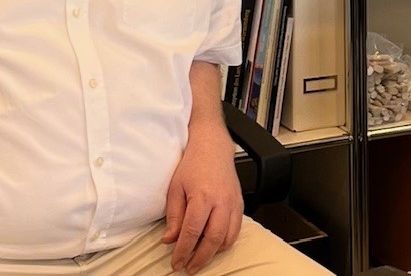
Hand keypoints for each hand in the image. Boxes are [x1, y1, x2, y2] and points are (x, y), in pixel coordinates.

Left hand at [161, 125, 243, 273]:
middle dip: (200, 258)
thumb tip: (170, 240)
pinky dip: (226, 242)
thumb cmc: (193, 164)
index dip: (183, 251)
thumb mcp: (175, 188)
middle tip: (189, 268)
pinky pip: (236, 230)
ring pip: (227, 238)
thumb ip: (174, 216)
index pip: (192, 232)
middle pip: (212, 239)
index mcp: (202, 197)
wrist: (213, 147)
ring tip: (200, 258)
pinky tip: (214, 245)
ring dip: (213, 253)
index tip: (177, 263)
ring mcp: (233, 203)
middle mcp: (221, 202)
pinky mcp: (240, 204)